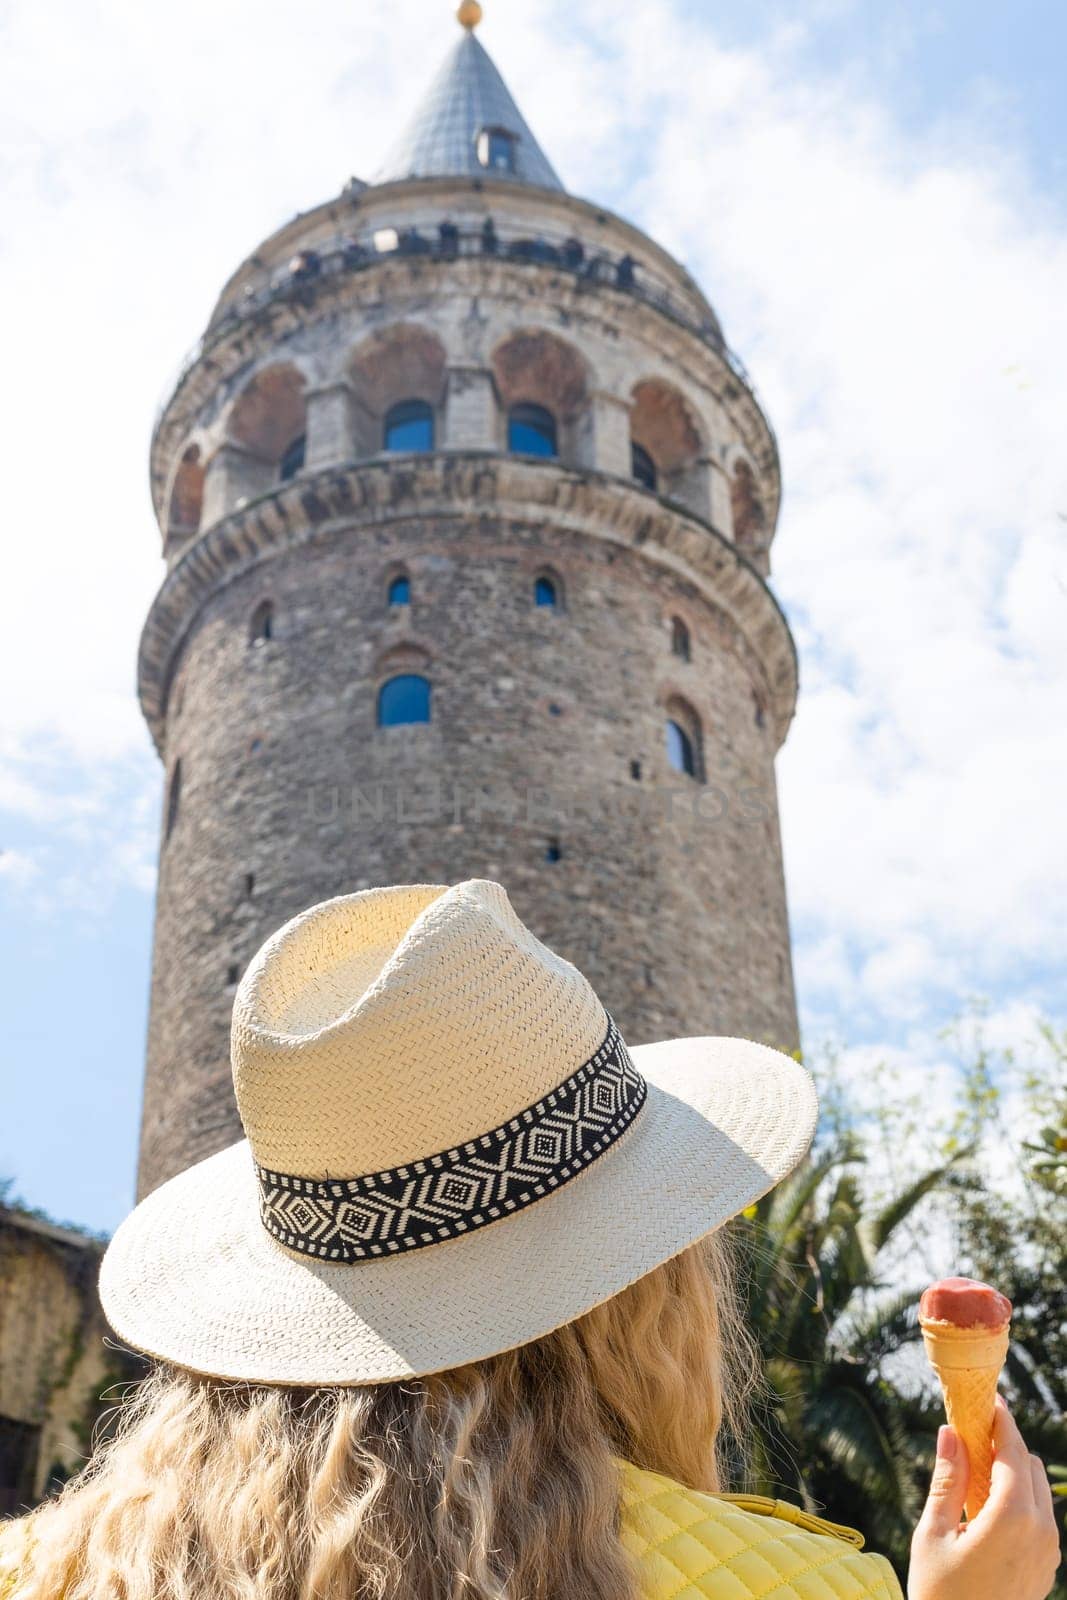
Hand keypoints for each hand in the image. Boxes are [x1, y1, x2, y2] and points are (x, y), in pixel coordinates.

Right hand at [908, 1397, 1060, 1599]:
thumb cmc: (940, 1594)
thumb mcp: (933, 1533)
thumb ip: (946, 1479)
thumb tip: (951, 1430)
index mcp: (1012, 1517)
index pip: (1013, 1450)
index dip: (1001, 1420)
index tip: (987, 1398)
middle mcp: (1041, 1530)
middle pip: (1031, 1466)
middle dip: (1006, 1444)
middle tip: (974, 1431)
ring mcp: (1049, 1552)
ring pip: (1039, 1492)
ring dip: (1014, 1472)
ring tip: (977, 1469)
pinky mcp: (1047, 1568)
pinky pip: (1041, 1519)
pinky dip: (1020, 1499)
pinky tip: (989, 1506)